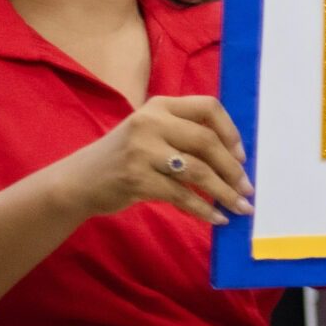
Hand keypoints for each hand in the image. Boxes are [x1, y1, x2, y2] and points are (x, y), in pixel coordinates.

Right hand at [55, 95, 254, 225]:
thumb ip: (185, 136)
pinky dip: (204, 210)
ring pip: (198, 171)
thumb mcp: (151, 134)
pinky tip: (217, 219)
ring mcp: (142, 150)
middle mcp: (151, 122)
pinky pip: (181, 195)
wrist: (78, 181)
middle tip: (247, 189)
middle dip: (233, 170)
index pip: (208, 107)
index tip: (241, 157)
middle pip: (207, 142)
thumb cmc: (125, 158)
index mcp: (160, 106)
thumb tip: (236, 161)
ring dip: (225, 193)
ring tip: (241, 208)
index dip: (231, 132)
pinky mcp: (136, 178)